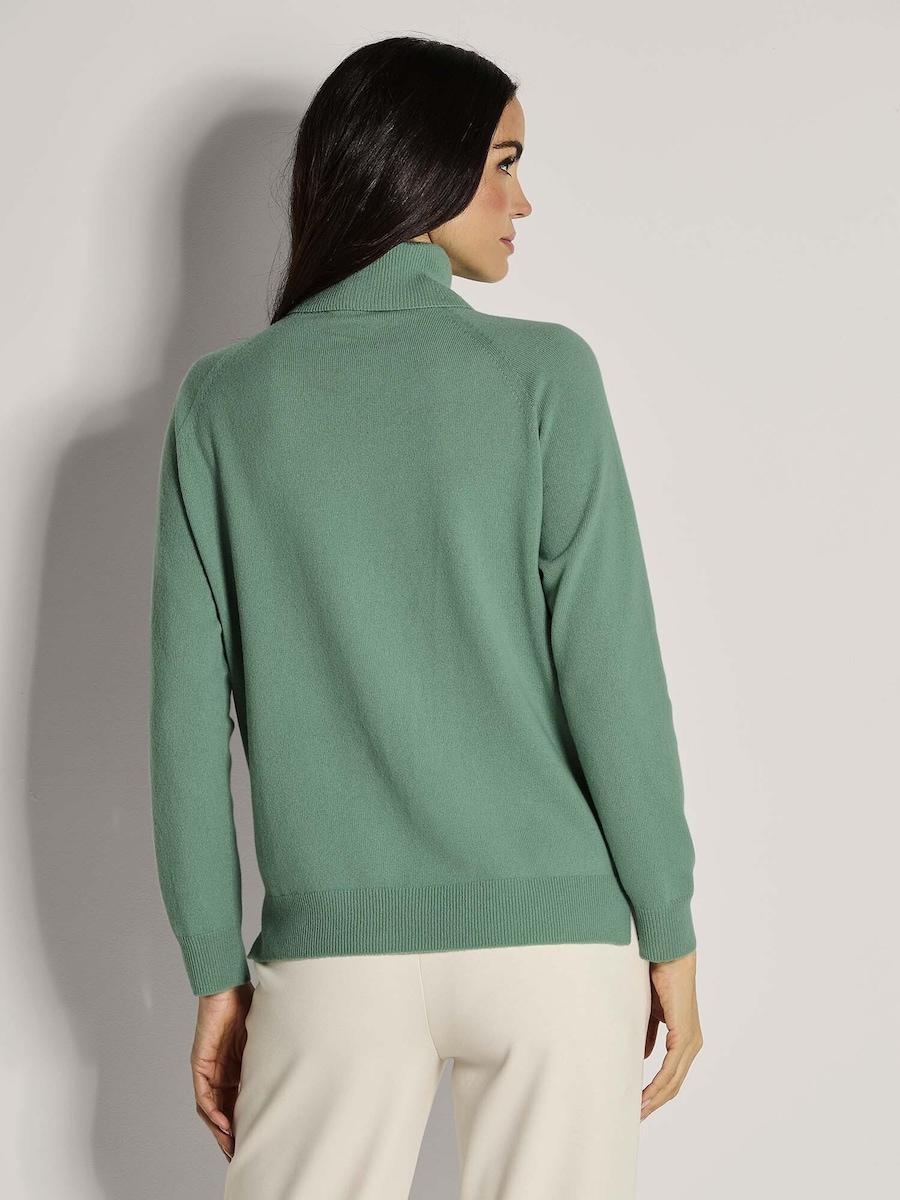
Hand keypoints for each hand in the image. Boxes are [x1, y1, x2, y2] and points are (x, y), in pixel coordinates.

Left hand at [190, 981, 254, 1160]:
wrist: (229, 988)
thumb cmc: (248, 1006)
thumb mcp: (262, 1041)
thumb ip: (267, 1058)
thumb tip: (293, 1069)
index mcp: (235, 1069)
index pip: (236, 1103)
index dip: (243, 1124)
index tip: (253, 1142)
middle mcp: (219, 1073)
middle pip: (222, 1112)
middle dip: (230, 1136)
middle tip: (240, 1156)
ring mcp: (208, 1070)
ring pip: (210, 1110)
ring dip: (220, 1130)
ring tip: (231, 1147)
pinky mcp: (200, 1064)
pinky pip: (203, 1096)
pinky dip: (213, 1112)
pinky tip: (224, 1125)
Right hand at [641, 949, 702, 1119]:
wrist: (668, 955)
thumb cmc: (658, 978)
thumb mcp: (650, 1012)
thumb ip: (649, 1034)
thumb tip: (642, 1056)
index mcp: (684, 1038)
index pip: (671, 1075)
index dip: (656, 1092)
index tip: (638, 1104)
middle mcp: (691, 1043)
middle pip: (674, 1084)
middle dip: (654, 1102)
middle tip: (636, 1116)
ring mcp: (690, 1040)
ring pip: (673, 1080)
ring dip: (655, 1098)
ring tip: (638, 1110)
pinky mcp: (684, 1034)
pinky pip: (671, 1067)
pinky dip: (658, 1083)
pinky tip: (646, 1094)